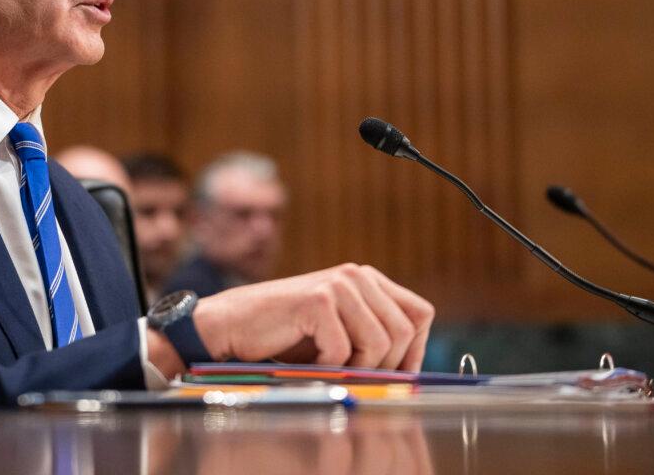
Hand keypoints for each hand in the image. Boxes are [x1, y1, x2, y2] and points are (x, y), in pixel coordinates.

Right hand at [189, 263, 433, 371]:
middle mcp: (356, 275)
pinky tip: (307, 363)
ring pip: (380, 343)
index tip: (394, 374)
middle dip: (385, 365)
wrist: (233, 326)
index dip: (415, 350)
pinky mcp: (318, 300)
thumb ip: (374, 337)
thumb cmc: (286, 337)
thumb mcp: (340, 334)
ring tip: (329, 369)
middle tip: (355, 377)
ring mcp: (338, 284)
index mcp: (367, 279)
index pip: (420, 313)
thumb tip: (412, 371)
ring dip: (356, 368)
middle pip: (405, 331)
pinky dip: (327, 368)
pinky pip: (343, 351)